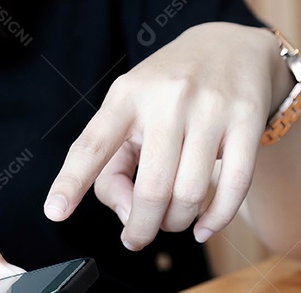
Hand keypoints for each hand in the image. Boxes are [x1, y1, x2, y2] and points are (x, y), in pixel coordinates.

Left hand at [44, 22, 290, 249]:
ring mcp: (210, 109)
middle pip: (151, 189)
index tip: (54, 212)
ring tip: (172, 221)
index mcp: (125, 97)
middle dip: (142, 227)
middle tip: (138, 236)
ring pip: (190, 194)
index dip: (71, 182)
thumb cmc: (167, 92)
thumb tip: (126, 215)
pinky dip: (216, 220)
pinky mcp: (246, 120)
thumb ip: (112, 167)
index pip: (92, 145)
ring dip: (177, 223)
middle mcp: (166, 100)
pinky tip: (203, 227)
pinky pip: (234, 186)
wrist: (230, 48)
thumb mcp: (127, 113)